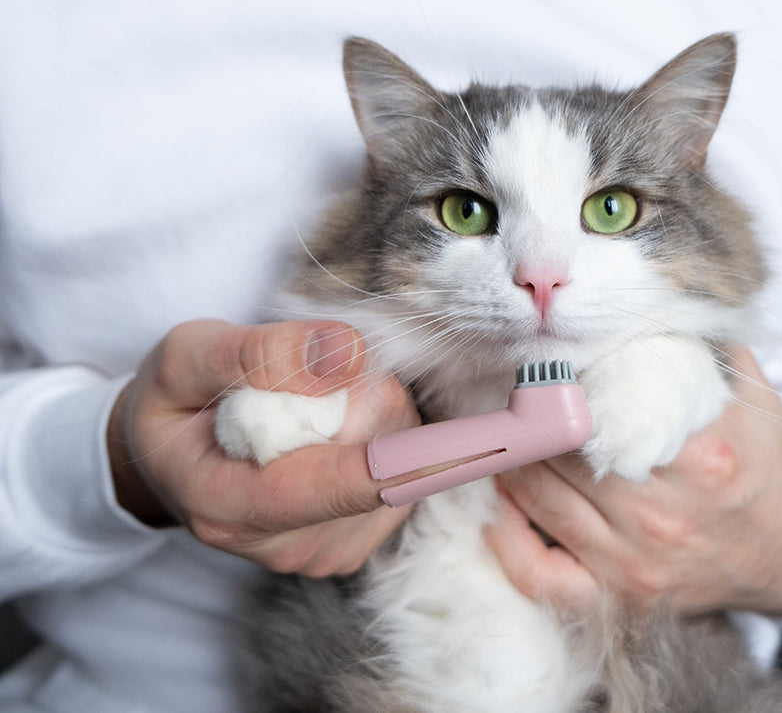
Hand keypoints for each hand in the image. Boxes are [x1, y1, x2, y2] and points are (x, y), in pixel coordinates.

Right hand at [107, 319, 419, 575]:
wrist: (167, 457)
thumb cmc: (175, 403)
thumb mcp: (187, 356)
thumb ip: (260, 354)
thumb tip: (348, 355)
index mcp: (230, 506)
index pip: (344, 485)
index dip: (417, 458)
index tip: (486, 440)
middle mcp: (283, 546)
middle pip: (382, 467)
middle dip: (372, 401)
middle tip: (317, 375)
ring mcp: (322, 554)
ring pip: (399, 472)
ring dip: (378, 418)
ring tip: (315, 406)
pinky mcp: (351, 546)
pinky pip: (400, 483)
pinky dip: (382, 443)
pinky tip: (334, 433)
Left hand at [486, 347, 781, 616]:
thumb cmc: (770, 464)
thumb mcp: (746, 393)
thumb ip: (691, 346)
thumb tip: (628, 307)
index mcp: (697, 454)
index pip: (590, 408)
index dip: (552, 381)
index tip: (537, 365)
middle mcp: (663, 514)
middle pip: (556, 452)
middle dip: (527, 417)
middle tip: (510, 394)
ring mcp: (639, 563)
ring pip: (537, 501)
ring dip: (512, 461)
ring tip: (508, 434)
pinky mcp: (625, 597)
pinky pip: (542, 576)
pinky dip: (509, 541)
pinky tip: (501, 507)